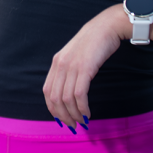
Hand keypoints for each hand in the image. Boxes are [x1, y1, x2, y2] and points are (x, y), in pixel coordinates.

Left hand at [43, 6, 125, 129]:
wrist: (105, 27)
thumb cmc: (93, 43)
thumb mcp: (75, 56)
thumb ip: (69, 71)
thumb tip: (69, 93)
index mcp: (56, 62)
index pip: (47, 92)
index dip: (53, 109)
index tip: (62, 119)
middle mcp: (60, 65)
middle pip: (55, 98)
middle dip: (63, 116)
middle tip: (73, 126)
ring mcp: (72, 66)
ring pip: (67, 98)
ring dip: (74, 114)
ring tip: (82, 122)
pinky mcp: (85, 68)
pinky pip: (79, 94)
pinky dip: (82, 107)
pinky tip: (88, 113)